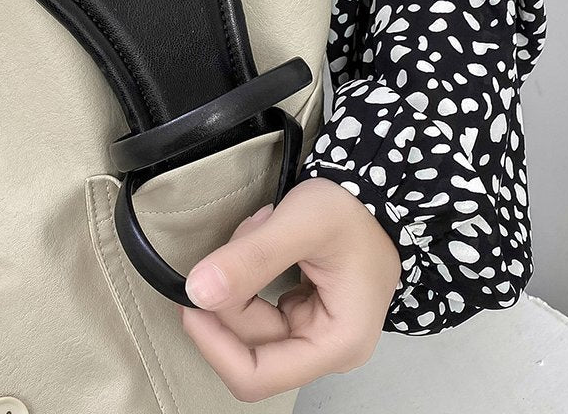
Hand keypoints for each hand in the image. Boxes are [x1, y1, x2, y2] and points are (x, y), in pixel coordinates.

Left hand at [179, 177, 400, 401]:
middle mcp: (327, 348)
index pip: (258, 375)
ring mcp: (314, 332)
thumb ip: (251, 259)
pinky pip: (258, 305)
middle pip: (248, 343)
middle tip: (247, 236)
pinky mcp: (302, 313)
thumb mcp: (301, 224)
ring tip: (263, 230)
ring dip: (242, 274)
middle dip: (234, 289)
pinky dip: (250, 272)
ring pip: (249, 320)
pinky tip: (266, 240)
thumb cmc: (352, 210)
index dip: (215, 345)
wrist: (377, 192)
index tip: (190, 302)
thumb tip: (198, 292)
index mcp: (337, 342)